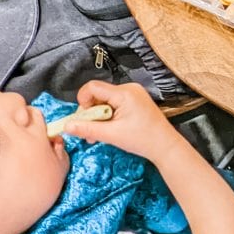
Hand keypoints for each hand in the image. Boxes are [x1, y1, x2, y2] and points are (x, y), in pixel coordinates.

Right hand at [63, 81, 180, 161]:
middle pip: (98, 94)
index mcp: (124, 93)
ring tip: (103, 133)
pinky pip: (115, 103)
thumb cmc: (144, 139)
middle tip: (91, 131)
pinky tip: (112, 128)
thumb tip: (68, 126)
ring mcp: (134, 93)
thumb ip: (87, 129)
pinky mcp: (136, 100)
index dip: (83, 101)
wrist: (165, 146)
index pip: (92, 87)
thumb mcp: (111, 135)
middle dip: (91, 113)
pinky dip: (109, 115)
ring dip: (100, 116)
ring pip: (105, 100)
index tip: (83, 118)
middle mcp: (129, 89)